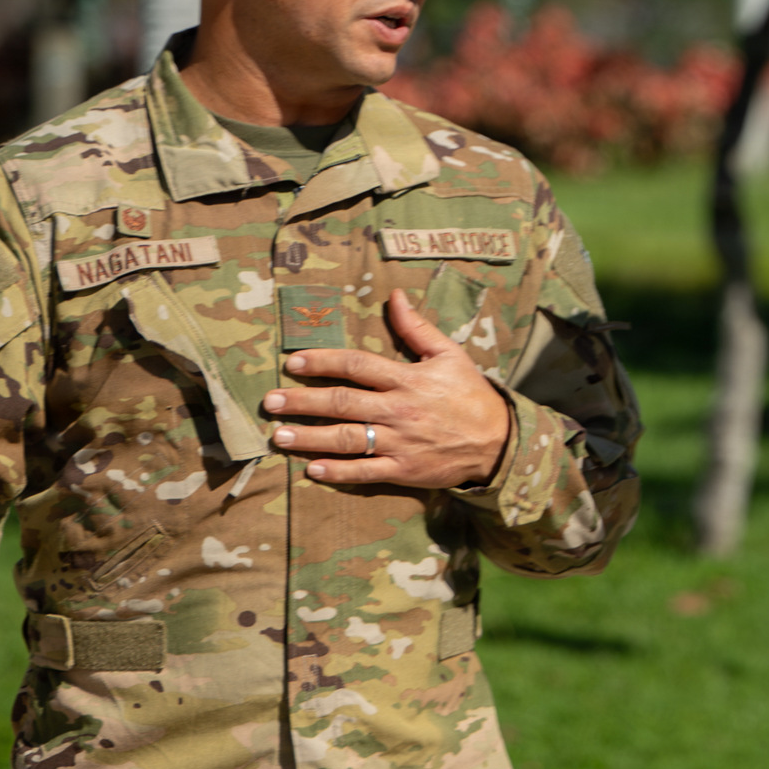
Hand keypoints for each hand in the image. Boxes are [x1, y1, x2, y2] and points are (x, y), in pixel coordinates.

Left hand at [264, 290, 512, 489]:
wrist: (497, 441)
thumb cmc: (470, 394)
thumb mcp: (449, 354)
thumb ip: (417, 327)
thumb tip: (395, 295)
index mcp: (408, 379)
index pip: (358, 365)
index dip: (324, 362)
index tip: (294, 363)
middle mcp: (399, 410)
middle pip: (343, 403)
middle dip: (303, 401)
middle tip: (271, 402)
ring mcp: (400, 442)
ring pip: (348, 439)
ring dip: (310, 438)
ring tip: (279, 436)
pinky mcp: (404, 470)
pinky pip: (366, 473)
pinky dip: (339, 473)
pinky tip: (313, 470)